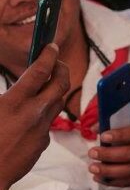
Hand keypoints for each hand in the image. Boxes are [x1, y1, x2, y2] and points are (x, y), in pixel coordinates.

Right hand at [0, 42, 68, 189]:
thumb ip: (3, 95)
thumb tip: (13, 89)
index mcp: (14, 102)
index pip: (40, 71)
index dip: (49, 55)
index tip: (52, 46)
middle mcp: (34, 114)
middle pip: (61, 84)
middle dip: (62, 68)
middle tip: (58, 61)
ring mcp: (41, 129)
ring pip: (57, 103)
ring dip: (55, 89)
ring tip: (48, 82)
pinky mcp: (42, 143)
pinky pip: (47, 123)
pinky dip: (42, 113)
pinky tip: (30, 114)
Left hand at [88, 116, 129, 186]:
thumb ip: (115, 122)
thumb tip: (94, 128)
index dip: (119, 135)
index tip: (103, 136)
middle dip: (109, 155)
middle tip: (92, 153)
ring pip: (129, 171)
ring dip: (108, 171)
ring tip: (93, 168)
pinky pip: (129, 182)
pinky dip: (112, 181)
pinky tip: (99, 178)